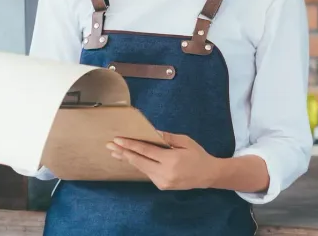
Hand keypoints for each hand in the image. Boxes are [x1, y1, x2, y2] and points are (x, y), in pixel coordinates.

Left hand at [106, 132, 221, 190]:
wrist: (207, 175)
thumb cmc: (197, 155)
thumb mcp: (185, 141)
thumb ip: (168, 138)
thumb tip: (152, 132)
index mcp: (171, 159)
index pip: (146, 151)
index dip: (131, 145)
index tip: (118, 140)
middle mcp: (164, 172)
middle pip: (139, 161)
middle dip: (123, 152)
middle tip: (109, 145)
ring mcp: (162, 181)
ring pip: (141, 168)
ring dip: (128, 159)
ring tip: (115, 152)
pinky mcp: (161, 186)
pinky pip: (147, 173)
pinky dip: (139, 164)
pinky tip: (130, 159)